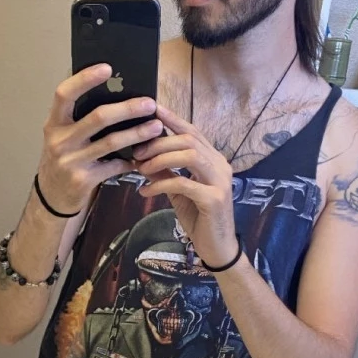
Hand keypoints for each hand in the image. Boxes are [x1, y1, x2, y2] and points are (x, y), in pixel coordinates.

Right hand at [36, 64, 163, 213]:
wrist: (52, 195)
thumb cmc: (65, 156)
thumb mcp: (63, 134)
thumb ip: (79, 116)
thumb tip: (112, 89)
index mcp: (54, 123)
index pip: (64, 94)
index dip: (84, 79)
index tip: (107, 68)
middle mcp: (60, 140)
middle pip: (98, 118)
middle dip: (128, 109)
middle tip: (149, 103)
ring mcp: (71, 161)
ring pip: (111, 142)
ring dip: (138, 133)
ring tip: (157, 127)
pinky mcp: (83, 179)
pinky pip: (114, 166)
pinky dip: (131, 160)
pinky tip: (144, 157)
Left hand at [132, 104, 238, 269]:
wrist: (217, 248)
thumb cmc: (199, 218)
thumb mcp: (178, 191)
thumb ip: (165, 171)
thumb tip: (144, 156)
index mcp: (213, 159)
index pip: (192, 131)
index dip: (172, 118)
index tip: (151, 108)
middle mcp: (221, 165)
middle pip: (188, 139)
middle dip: (158, 142)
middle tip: (136, 153)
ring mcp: (220, 181)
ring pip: (189, 155)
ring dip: (159, 159)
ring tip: (140, 169)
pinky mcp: (214, 199)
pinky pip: (183, 183)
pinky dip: (160, 184)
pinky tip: (145, 191)